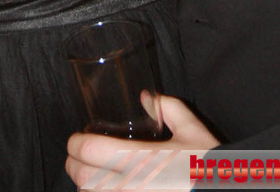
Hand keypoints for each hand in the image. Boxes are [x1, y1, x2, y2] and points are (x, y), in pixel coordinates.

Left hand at [65, 95, 217, 189]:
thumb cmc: (206, 166)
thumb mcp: (190, 130)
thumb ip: (167, 108)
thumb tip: (146, 97)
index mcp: (138, 160)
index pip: (90, 151)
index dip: (75, 144)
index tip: (75, 139)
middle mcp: (128, 187)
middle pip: (82, 179)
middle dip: (73, 166)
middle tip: (75, 158)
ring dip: (85, 188)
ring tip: (89, 178)